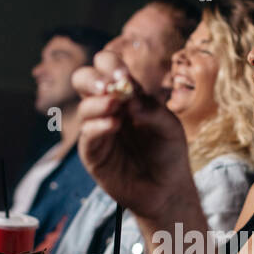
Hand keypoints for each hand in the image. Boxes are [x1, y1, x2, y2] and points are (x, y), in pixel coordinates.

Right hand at [72, 51, 195, 221]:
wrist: (166, 189)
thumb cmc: (169, 153)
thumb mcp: (170, 127)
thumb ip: (152, 110)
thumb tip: (129, 98)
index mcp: (126, 94)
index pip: (107, 66)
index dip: (111, 65)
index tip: (124, 76)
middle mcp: (107, 107)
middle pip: (83, 79)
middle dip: (92, 78)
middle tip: (108, 86)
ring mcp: (97, 129)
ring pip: (84, 106)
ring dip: (98, 103)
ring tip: (115, 107)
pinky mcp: (93, 152)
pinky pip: (87, 134)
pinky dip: (98, 126)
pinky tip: (113, 125)